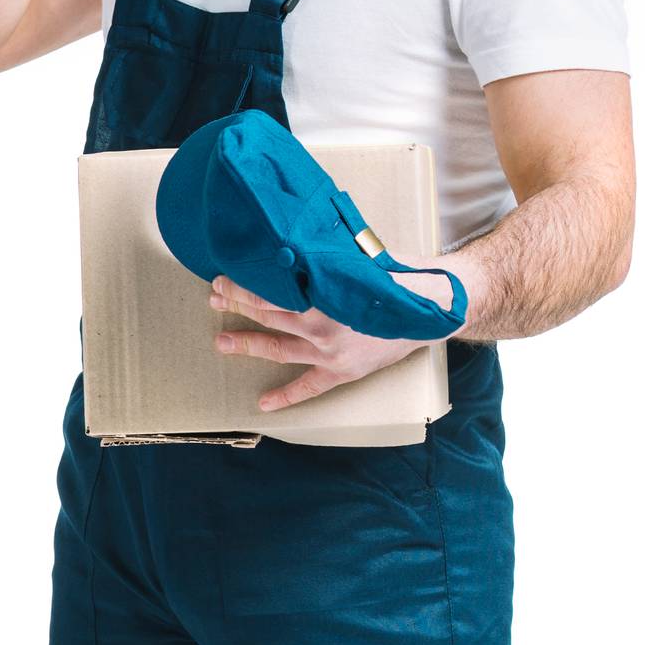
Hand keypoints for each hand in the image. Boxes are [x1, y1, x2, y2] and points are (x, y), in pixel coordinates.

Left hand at [208, 268, 455, 411]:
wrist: (430, 308)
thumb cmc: (393, 275)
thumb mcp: (356, 257)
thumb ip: (324, 257)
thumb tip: (291, 241)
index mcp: (323, 293)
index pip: (271, 289)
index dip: (243, 286)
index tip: (221, 279)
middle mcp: (321, 324)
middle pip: (269, 314)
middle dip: (238, 306)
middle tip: (214, 299)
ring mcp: (330, 351)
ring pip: (278, 348)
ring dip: (247, 344)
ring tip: (221, 342)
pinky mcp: (343, 370)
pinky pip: (309, 387)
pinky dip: (286, 396)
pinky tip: (264, 403)